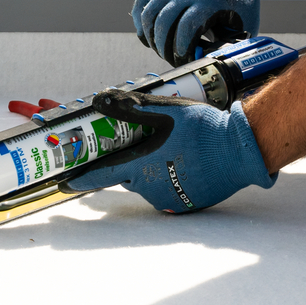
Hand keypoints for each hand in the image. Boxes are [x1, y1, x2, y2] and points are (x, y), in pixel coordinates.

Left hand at [59, 89, 275, 212]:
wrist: (241, 151)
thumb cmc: (203, 130)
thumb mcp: (166, 112)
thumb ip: (131, 108)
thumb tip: (100, 99)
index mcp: (141, 167)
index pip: (101, 175)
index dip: (81, 178)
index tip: (64, 183)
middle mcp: (151, 188)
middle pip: (129, 175)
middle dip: (132, 161)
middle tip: (148, 143)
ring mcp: (169, 200)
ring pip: (149, 183)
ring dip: (154, 169)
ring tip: (175, 149)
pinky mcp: (187, 206)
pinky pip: (169, 192)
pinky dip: (171, 179)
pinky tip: (187, 162)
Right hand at [133, 0, 265, 66]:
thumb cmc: (239, 4)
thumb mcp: (242, 23)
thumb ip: (230, 43)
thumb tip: (215, 65)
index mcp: (208, 0)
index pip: (186, 26)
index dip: (182, 48)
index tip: (184, 60)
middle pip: (164, 21)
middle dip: (164, 46)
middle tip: (171, 59)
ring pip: (150, 14)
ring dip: (151, 37)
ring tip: (159, 50)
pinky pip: (142, 3)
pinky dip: (140, 20)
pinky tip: (145, 35)